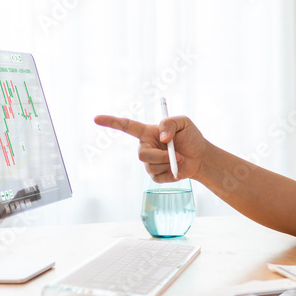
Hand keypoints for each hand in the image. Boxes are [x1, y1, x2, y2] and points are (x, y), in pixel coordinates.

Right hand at [93, 114, 207, 181]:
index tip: (96, 119)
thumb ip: (170, 123)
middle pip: (142, 154)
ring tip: (179, 159)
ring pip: (151, 166)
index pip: (126, 126)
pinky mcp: (155, 176)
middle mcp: (145, 147)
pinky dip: (171, 173)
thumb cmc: (190, 138)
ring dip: (168, 163)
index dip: (111, 122)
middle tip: (177, 154)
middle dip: (160, 156)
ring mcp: (149, 162)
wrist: (200, 157)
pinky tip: (177, 168)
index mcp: (147, 132)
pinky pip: (158, 176)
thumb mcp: (183, 123)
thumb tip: (161, 137)